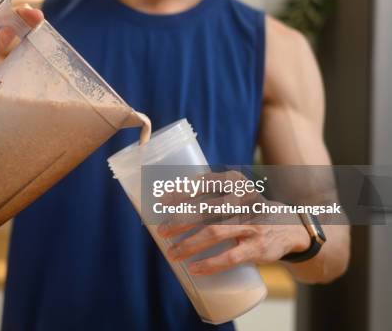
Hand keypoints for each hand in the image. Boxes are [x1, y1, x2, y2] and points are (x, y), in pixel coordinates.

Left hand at [157, 170, 310, 275]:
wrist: (288, 227)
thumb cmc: (247, 209)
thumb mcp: (234, 193)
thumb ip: (208, 193)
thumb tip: (166, 202)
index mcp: (236, 183)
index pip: (205, 182)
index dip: (182, 191)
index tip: (162, 200)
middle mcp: (244, 200)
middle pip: (205, 209)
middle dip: (180, 220)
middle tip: (162, 230)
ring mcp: (252, 225)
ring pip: (214, 232)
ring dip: (189, 244)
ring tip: (172, 253)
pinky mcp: (257, 247)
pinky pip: (230, 256)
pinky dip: (210, 263)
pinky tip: (194, 268)